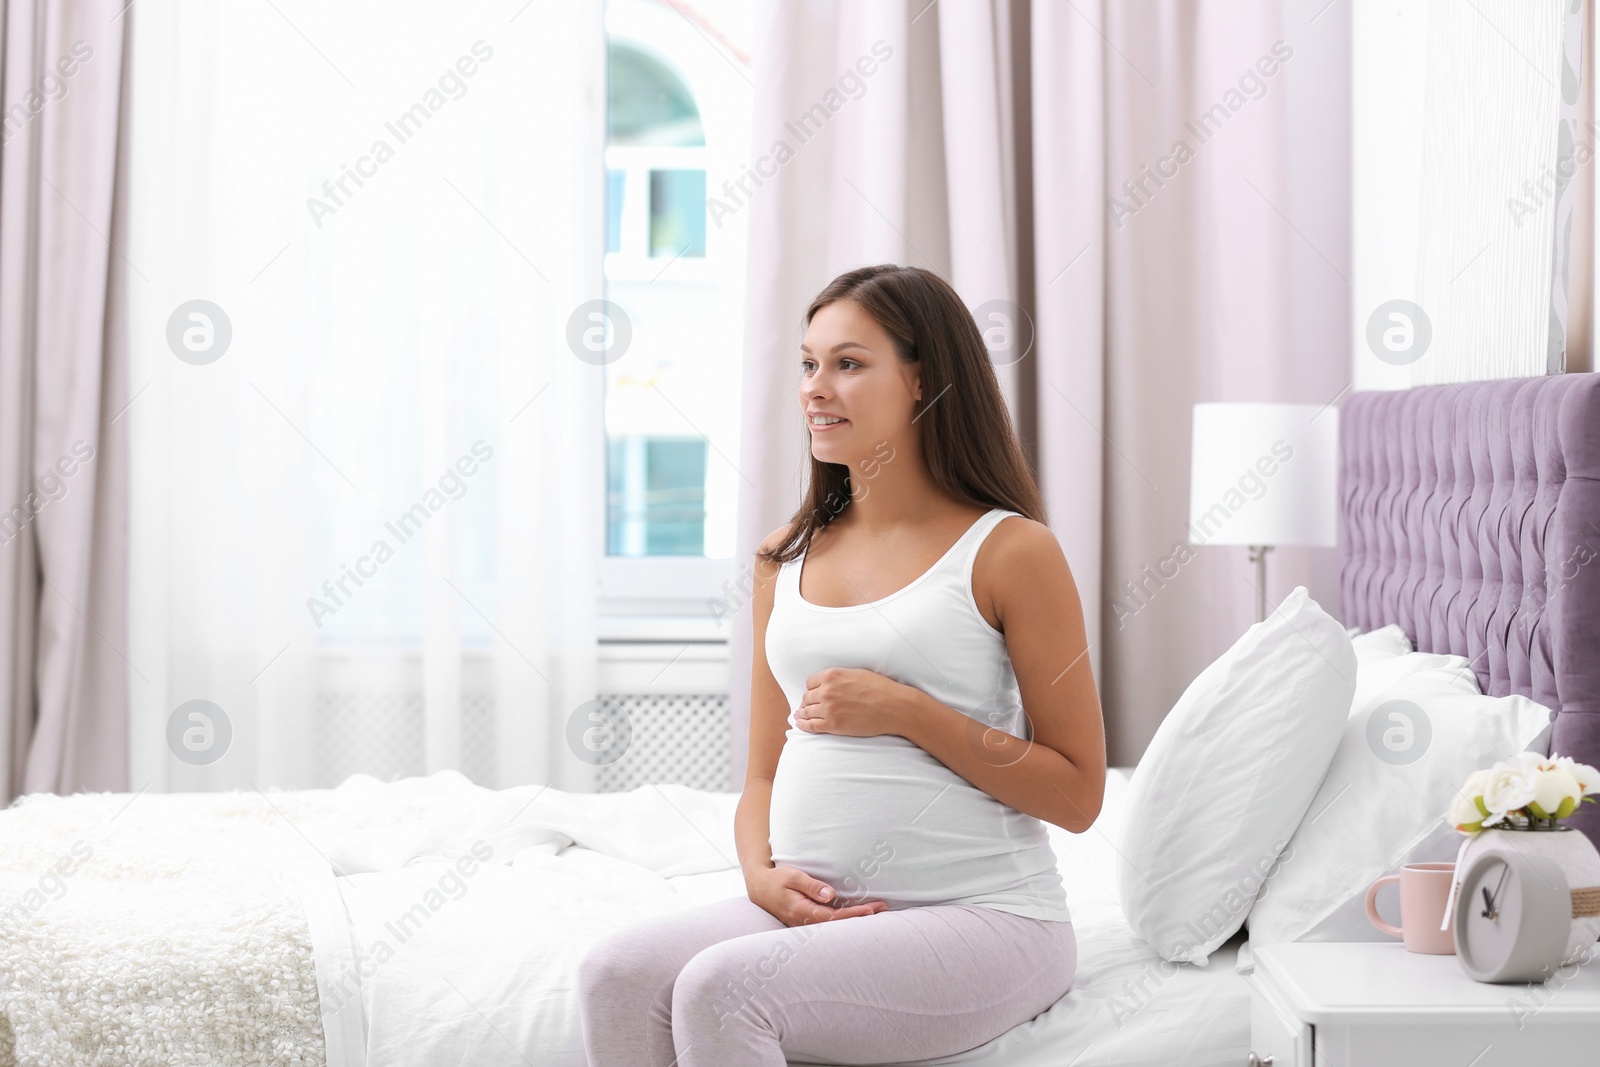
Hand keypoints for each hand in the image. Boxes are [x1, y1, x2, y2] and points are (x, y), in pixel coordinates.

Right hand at [746, 865, 888, 926]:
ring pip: (835, 926)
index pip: (833, 918)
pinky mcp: (808, 921)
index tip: (870, 909)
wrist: (760, 887)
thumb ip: (811, 886)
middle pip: (838, 925)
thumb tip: (830, 895)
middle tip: (882, 908)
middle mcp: (805, 922)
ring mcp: (806, 924)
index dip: (853, 915)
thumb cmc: (777, 879)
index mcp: (801, 911)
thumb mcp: (792, 876)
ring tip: (877, 911)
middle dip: (860, 918)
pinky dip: (846, 919)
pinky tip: (859, 913)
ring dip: (855, 919)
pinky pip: (830, 923)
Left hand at [794, 668, 912, 737]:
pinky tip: (800, 724)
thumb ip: (839, 677)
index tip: (813, 694)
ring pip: (807, 711)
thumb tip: (829, 683)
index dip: (811, 689)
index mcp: (832, 676)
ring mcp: (829, 708)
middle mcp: (827, 691)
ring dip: (803, 713)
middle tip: (807, 706)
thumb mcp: (856, 673)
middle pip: (807, 697)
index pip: (810, 682)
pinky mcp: (833, 725)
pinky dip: (804, 725)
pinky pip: (811, 725)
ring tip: (800, 715)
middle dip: (807, 702)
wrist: (893, 706)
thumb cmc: (880, 689)